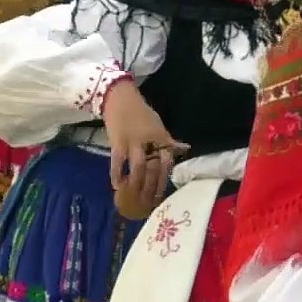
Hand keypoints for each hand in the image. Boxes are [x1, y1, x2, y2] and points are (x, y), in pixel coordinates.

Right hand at [102, 81, 187, 219]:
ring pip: (138, 167)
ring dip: (137, 185)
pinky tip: (117, 186)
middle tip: (148, 203)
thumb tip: (184, 149)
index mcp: (161, 136)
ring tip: (134, 199)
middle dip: (151, 187)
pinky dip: (117, 174)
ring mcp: (132, 142)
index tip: (162, 194)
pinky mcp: (116, 143)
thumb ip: (168, 140)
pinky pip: (117, 162)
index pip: (167, 161)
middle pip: (153, 168)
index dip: (164, 178)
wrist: (120, 98)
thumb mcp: (158, 125)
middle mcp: (149, 141)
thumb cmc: (141, 113)